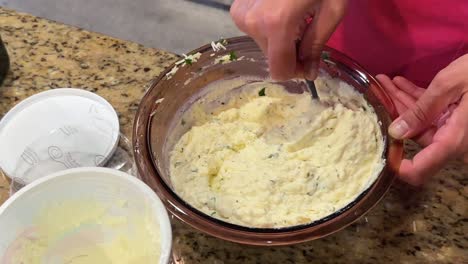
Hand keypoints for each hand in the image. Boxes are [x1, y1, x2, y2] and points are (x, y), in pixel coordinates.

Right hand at [230, 0, 346, 79]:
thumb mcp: (332, 10)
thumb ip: (317, 45)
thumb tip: (309, 73)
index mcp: (276, 24)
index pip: (279, 71)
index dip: (296, 73)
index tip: (310, 63)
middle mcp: (252, 21)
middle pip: (271, 57)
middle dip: (290, 53)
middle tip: (306, 35)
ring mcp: (241, 11)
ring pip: (262, 43)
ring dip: (280, 39)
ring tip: (295, 17)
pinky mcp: (238, 5)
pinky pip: (254, 28)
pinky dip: (269, 26)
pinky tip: (281, 10)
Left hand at [376, 54, 467, 185]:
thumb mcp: (450, 85)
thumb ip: (422, 110)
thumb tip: (395, 132)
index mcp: (454, 140)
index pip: (421, 169)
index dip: (398, 167)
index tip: (379, 152)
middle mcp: (456, 141)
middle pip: (416, 137)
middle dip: (395, 114)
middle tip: (377, 91)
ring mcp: (458, 130)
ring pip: (423, 122)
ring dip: (404, 102)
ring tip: (385, 81)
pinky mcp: (460, 118)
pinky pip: (435, 114)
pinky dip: (419, 100)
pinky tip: (400, 82)